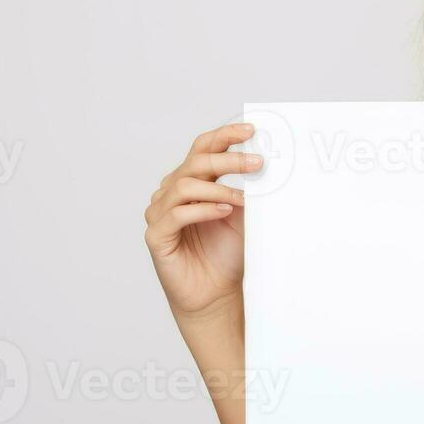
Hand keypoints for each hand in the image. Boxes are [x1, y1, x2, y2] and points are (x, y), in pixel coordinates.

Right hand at [144, 123, 259, 320]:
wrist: (216, 294)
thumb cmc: (227, 253)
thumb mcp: (244, 216)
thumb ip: (247, 190)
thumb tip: (266, 162)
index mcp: (193, 181)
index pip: (203, 148)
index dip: (224, 135)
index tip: (251, 130)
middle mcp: (172, 192)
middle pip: (195, 162)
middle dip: (228, 159)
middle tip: (257, 163)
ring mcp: (160, 213)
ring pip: (184, 185)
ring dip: (218, 188)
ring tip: (243, 199)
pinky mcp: (156, 236)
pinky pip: (176, 214)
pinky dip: (202, 209)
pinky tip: (224, 212)